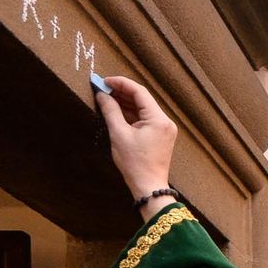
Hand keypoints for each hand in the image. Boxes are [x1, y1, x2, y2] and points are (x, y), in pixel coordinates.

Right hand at [96, 76, 177, 210]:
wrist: (148, 186)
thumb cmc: (134, 163)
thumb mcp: (118, 133)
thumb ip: (110, 110)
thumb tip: (102, 95)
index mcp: (159, 119)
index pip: (139, 92)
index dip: (121, 83)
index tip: (104, 81)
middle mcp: (165, 121)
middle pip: (142, 99)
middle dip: (122, 92)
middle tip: (102, 89)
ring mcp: (164, 129)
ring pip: (143, 108)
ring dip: (126, 102)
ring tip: (106, 97)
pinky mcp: (160, 136)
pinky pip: (145, 119)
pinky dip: (131, 113)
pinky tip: (116, 110)